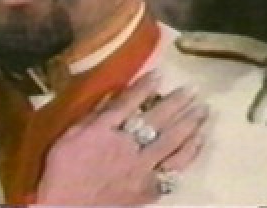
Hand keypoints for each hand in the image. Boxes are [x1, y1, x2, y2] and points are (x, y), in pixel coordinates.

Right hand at [36, 71, 207, 204]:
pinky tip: (198, 141)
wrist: (67, 207)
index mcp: (104, 130)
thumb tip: (113, 95)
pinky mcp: (150, 188)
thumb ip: (93, 116)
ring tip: (203, 111)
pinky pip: (176, 168)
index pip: (129, 102)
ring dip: (191, 124)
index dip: (145, 86)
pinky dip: (189, 153)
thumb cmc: (63, 169)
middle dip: (177, 102)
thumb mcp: (70, 135)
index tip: (161, 73)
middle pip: (157, 120)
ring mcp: (142, 168)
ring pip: (173, 142)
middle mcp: (127, 145)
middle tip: (194, 90)